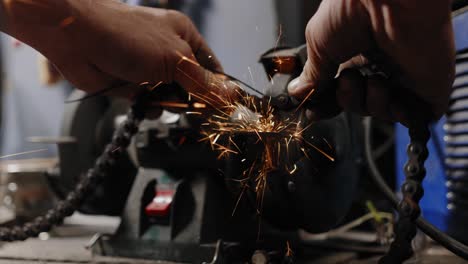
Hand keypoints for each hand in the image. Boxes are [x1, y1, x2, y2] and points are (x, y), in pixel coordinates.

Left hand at [3, 0, 232, 103]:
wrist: (76, 38)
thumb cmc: (128, 37)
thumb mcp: (174, 59)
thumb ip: (202, 82)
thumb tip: (230, 95)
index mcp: (184, 36)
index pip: (210, 66)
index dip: (218, 86)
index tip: (223, 107)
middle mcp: (167, 52)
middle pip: (191, 84)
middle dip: (192, 99)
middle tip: (196, 110)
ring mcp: (148, 69)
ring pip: (170, 96)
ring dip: (170, 105)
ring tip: (165, 103)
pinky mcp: (131, 85)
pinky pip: (150, 103)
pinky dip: (151, 108)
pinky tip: (148, 106)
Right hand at [288, 0, 454, 123]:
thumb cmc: (354, 7)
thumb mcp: (319, 41)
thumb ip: (312, 73)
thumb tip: (298, 92)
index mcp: (355, 53)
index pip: (340, 90)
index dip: (327, 103)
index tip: (314, 109)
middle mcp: (380, 64)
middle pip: (358, 104)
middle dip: (347, 100)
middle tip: (345, 80)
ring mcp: (405, 76)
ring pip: (380, 113)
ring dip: (368, 103)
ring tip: (370, 79)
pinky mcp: (427, 87)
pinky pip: (411, 118)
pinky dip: (396, 113)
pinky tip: (388, 90)